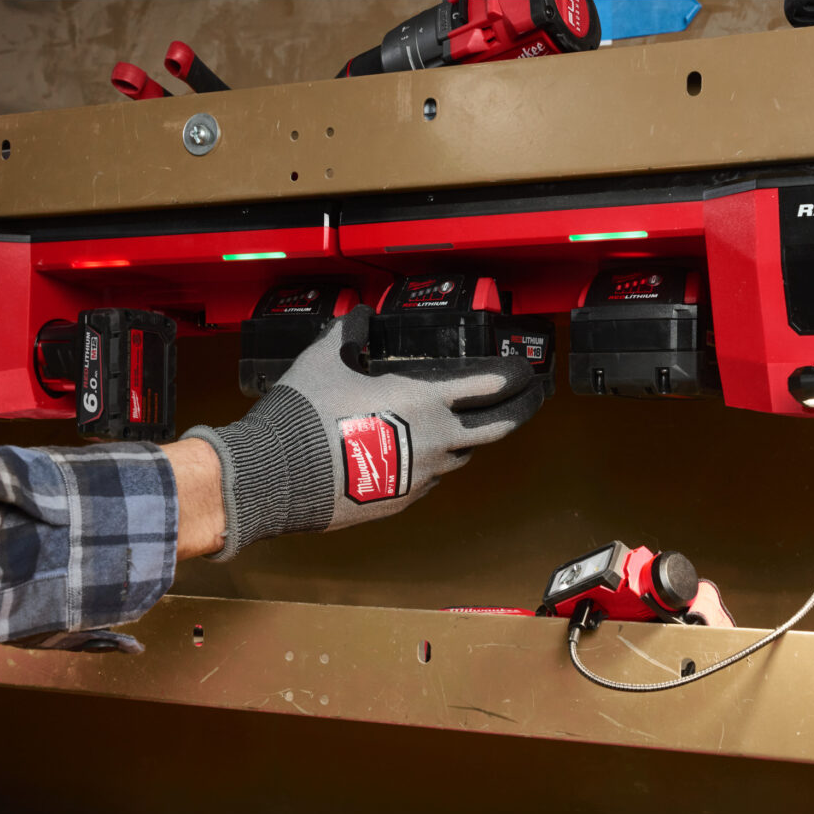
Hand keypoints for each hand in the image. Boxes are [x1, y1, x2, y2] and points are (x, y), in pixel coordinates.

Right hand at [183, 305, 544, 559]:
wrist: (278, 475)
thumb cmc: (305, 416)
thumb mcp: (326, 359)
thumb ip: (350, 333)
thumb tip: (360, 315)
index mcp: (425, 400)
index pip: (492, 386)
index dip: (517, 377)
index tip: (529, 371)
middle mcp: (436, 439)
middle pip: (500, 426)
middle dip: (525, 408)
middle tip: (535, 396)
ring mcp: (424, 475)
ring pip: (465, 455)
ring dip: (473, 437)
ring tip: (473, 424)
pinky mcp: (404, 499)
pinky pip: (432, 478)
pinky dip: (436, 462)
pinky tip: (422, 453)